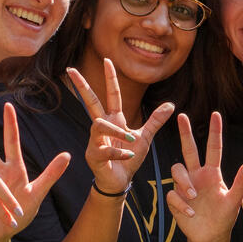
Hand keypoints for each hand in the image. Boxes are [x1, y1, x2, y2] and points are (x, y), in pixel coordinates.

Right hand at [0, 104, 70, 241]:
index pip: (11, 143)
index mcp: (13, 170)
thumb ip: (51, 174)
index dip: (11, 125)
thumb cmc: (17, 212)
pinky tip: (10, 221)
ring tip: (17, 212)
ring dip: (9, 199)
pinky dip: (4, 212)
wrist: (0, 235)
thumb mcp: (37, 193)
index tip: (9, 106)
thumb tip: (67, 154)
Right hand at [67, 60, 172, 194]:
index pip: (111, 94)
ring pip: (99, 126)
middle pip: (90, 102)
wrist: (120, 181)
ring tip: (130, 140)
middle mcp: (102, 127)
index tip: (108, 60)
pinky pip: (105, 150)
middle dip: (82, 86)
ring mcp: (95, 141)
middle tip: (72, 70)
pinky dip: (119, 153)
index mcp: (114, 120)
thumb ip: (155, 121)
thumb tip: (171, 105)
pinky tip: (128, 156)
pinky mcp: (94, 156)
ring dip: (116, 132)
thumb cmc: (129, 158)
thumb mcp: (145, 137)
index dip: (111, 78)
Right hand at [166, 112, 242, 241]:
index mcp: (213, 173)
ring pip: (177, 170)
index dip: (215, 132)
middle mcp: (197, 175)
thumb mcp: (234, 202)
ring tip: (194, 196)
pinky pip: (172, 194)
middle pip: (189, 149)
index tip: (216, 114)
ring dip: (184, 182)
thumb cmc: (224, 217)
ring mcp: (185, 186)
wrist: (211, 237)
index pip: (213, 148)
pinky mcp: (175, 199)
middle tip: (182, 115)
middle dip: (186, 132)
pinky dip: (182, 203)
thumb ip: (240, 185)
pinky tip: (190, 213)